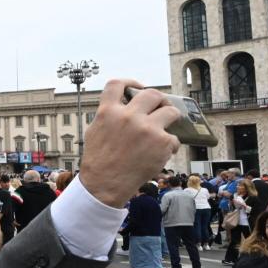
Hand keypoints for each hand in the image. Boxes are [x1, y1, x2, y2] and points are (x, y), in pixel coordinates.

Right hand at [78, 80, 180, 207]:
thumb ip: (108, 115)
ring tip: (167, 127)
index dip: (130, 82)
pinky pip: (173, 138)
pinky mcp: (162, 143)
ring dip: (171, 118)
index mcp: (108, 112)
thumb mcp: (94, 131)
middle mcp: (128, 116)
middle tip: (160, 108)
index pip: (117, 84)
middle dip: (159, 100)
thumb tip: (123, 106)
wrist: (105, 185)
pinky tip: (161, 153)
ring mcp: (147, 128)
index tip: (137, 87)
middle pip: (152, 93)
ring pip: (171, 111)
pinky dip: (169, 146)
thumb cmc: (99, 161)